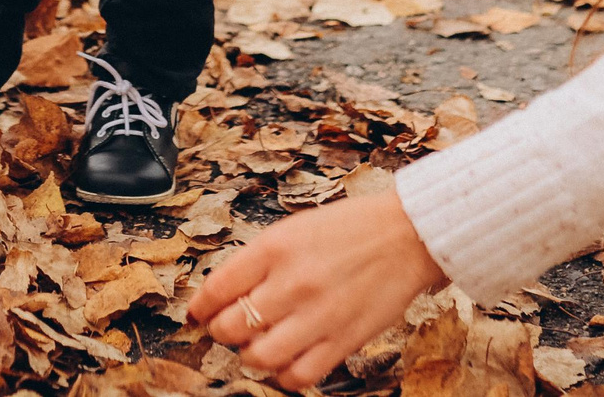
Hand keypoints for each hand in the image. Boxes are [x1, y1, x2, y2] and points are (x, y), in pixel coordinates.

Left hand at [188, 191, 444, 388]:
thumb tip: (224, 293)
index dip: (200, 307)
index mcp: (274, 248)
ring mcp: (318, 316)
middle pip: (231, 327)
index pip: (217, 289)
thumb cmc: (348, 228)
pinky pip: (299, 375)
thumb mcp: (292, 229)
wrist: (405, 235)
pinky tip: (285, 361)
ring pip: (259, 357)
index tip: (198, 314)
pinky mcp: (343, 340)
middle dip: (221, 332)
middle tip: (227, 329)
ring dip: (249, 356)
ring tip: (255, 346)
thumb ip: (257, 260)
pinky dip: (284, 375)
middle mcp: (292, 283)